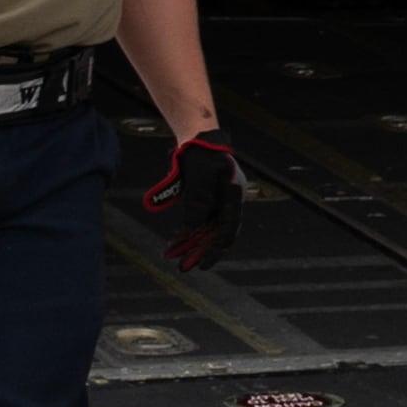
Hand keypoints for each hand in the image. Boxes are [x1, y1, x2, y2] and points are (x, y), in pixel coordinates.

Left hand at [139, 133, 247, 269]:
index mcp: (234, 197)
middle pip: (215, 234)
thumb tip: (192, 227)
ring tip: (172, 257)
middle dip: (199, 251)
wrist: (196, 139)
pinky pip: (196, 221)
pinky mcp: (204, 200)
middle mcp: (227, 203)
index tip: (203, 266)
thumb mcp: (201, 177)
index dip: (216, 250)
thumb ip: (199, 202)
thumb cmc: (201, 155)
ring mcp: (216, 202)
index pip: (228, 231)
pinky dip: (186, 232)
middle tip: (183, 268)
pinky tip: (174, 242)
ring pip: (204, 230)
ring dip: (189, 244)